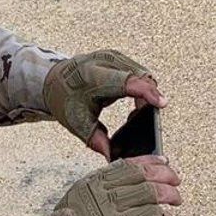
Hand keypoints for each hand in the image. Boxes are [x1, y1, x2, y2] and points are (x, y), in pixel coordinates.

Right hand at [30, 155, 182, 215]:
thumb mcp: (79, 199)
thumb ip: (101, 190)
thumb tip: (128, 187)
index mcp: (94, 181)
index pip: (128, 165)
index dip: (150, 162)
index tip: (163, 161)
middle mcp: (104, 192)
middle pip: (143, 177)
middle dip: (165, 177)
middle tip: (176, 182)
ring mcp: (114, 210)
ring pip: (150, 195)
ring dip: (168, 196)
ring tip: (176, 200)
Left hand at [42, 50, 165, 155]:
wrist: (54, 80)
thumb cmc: (65, 99)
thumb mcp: (78, 123)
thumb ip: (97, 141)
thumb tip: (113, 157)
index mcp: (94, 77)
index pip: (127, 82)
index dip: (147, 93)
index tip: (161, 104)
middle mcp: (106, 62)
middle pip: (141, 77)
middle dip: (148, 98)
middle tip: (143, 116)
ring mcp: (113, 57)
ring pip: (143, 74)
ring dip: (146, 93)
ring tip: (137, 111)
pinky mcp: (118, 58)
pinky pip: (138, 71)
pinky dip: (141, 86)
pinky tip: (135, 101)